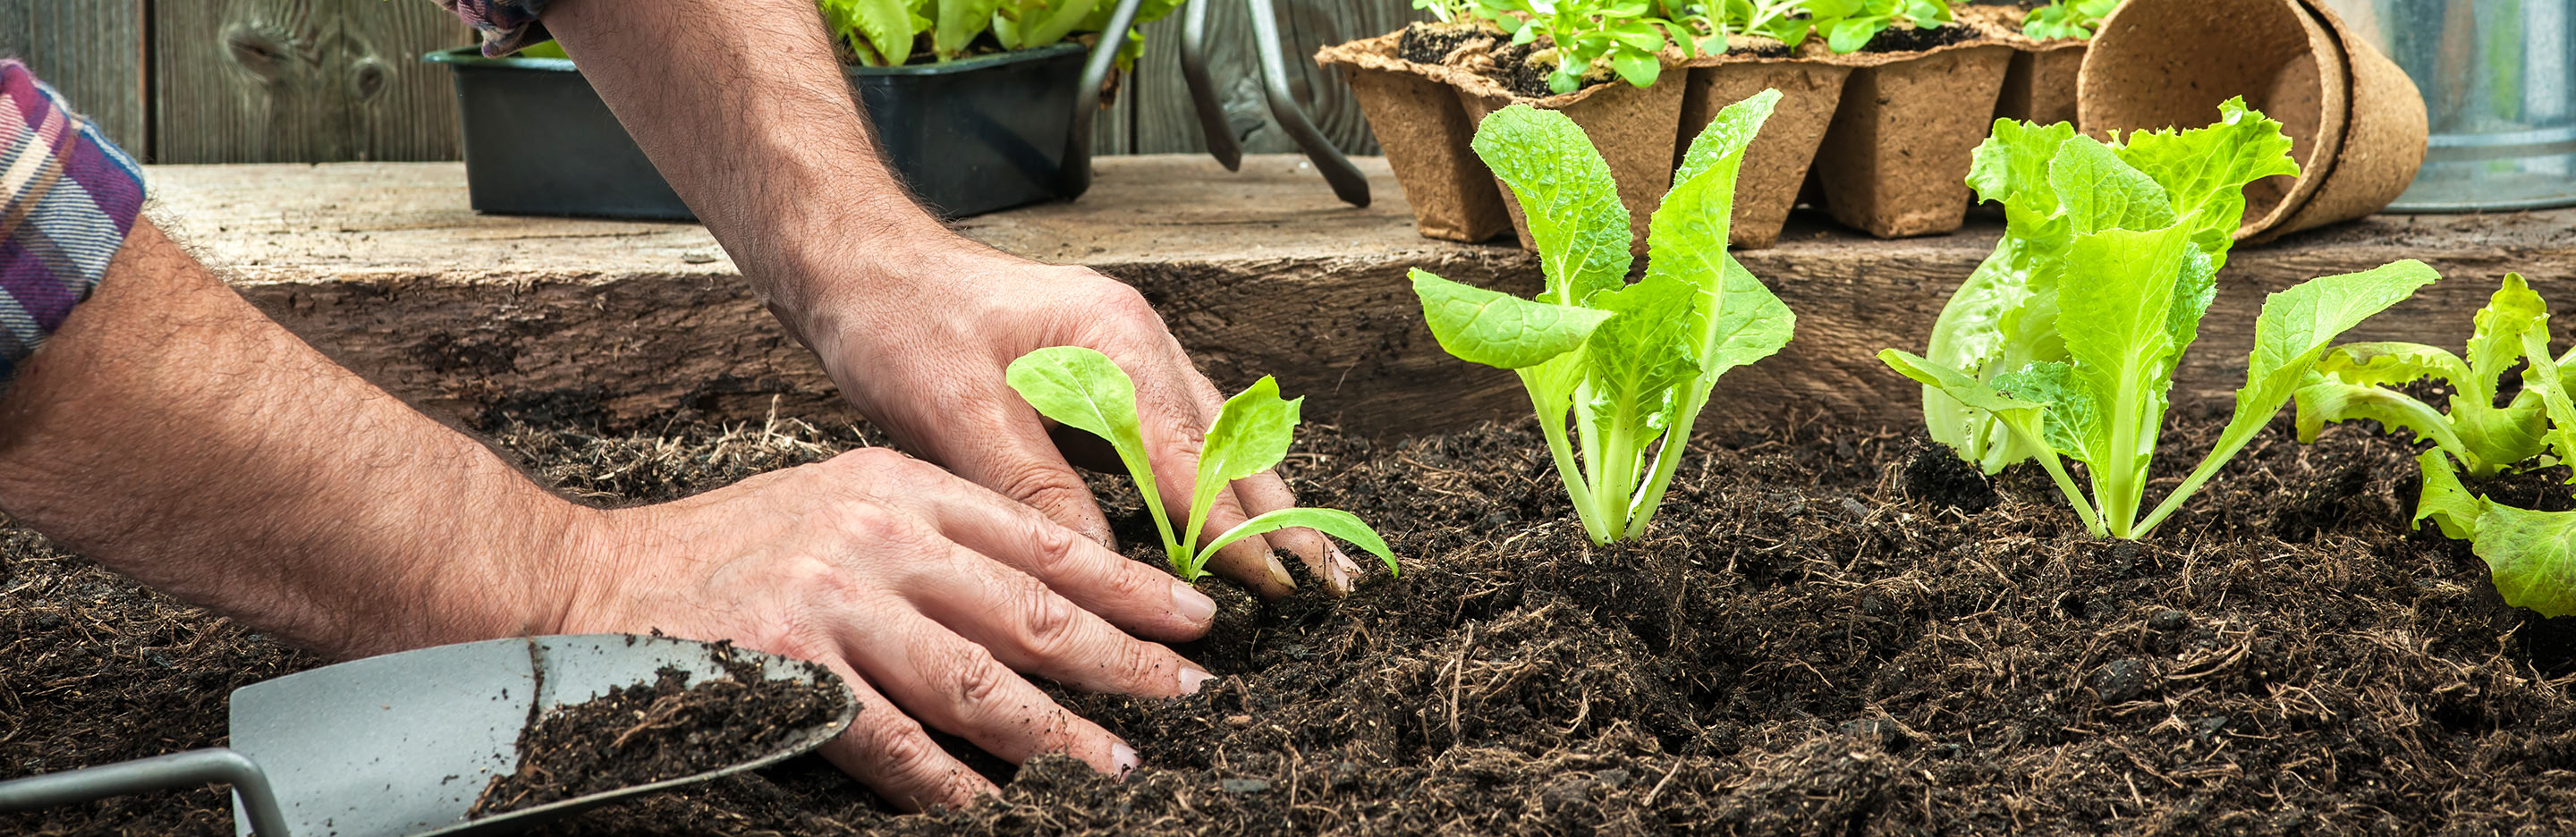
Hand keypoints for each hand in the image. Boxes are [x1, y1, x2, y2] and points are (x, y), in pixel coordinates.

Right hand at [556, 447, 1218, 809]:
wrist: (589, 581)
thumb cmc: (725, 553)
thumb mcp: (839, 504)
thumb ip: (932, 541)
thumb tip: (1041, 604)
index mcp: (900, 486)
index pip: (1042, 538)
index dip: (1128, 583)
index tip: (1194, 616)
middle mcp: (877, 536)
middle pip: (1031, 608)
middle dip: (1123, 657)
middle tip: (1189, 694)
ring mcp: (834, 604)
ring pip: (978, 679)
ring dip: (1057, 732)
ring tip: (1117, 765)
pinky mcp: (788, 672)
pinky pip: (893, 742)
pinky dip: (949, 781)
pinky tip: (993, 805)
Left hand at [787, 244, 1367, 595]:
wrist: (861, 262)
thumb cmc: (899, 322)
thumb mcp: (954, 411)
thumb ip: (1033, 487)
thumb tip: (1098, 565)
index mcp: (1113, 341)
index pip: (1193, 458)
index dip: (1236, 530)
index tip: (1277, 587)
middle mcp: (1137, 340)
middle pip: (1230, 442)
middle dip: (1281, 517)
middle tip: (1330, 584)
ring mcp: (1128, 349)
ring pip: (1217, 435)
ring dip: (1259, 499)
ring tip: (1306, 561)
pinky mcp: (1109, 366)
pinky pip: (1183, 428)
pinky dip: (1217, 477)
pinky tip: (1235, 515)